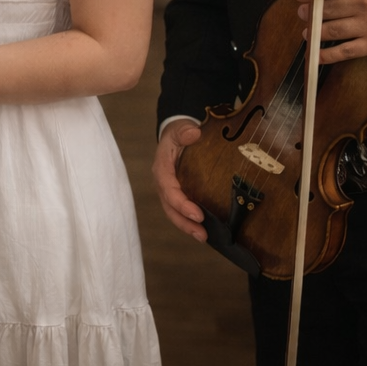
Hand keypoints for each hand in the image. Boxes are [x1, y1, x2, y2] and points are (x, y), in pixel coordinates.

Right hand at [153, 118, 205, 241]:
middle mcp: (162, 182)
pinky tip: (204, 229)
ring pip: (173, 212)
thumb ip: (184, 131)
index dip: (181, 204)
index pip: (168, 189)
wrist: (175, 134)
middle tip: (202, 234)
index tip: (198, 214)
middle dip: (184, 222)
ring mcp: (168, 190)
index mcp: (162, 168)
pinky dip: (190, 222)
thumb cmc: (178, 133)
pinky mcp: (177, 194)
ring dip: (187, 226)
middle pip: (169, 207)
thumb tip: (193, 133)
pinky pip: (180, 210)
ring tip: (204, 237)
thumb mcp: (180, 128)